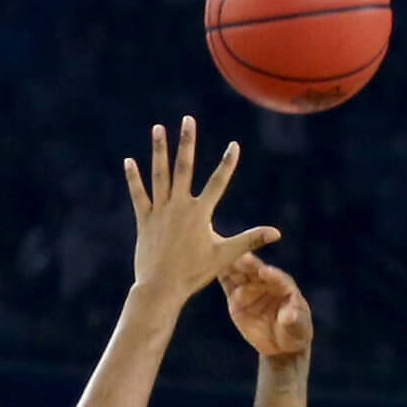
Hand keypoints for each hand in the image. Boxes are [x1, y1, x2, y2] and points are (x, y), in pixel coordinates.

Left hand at [124, 117, 280, 311]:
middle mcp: (178, 206)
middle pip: (184, 168)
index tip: (234, 145)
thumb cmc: (195, 273)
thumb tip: (276, 233)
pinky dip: (134, 178)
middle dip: (187, 142)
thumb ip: (250, 239)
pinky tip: (129, 161)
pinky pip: (138, 194)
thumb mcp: (225, 255)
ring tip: (158, 128)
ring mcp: (159, 211)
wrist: (162, 287)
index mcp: (199, 213)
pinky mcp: (144, 219)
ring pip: (159, 174)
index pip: (217, 182)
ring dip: (159, 150)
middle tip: (188, 120)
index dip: (227, 163)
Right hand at [220, 254, 313, 360]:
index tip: (264, 272)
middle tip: (242, 257)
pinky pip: (228, 283)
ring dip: (231, 265)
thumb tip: (289, 316)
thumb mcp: (298, 328)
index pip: (278, 279)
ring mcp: (250, 288)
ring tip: (222, 257)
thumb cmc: (295, 332)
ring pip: (240, 274)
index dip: (272, 275)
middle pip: (257, 272)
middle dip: (250, 264)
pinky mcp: (236, 296)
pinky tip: (211, 265)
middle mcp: (266, 282)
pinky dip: (220, 274)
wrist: (279, 345)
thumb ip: (293, 320)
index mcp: (284, 286)